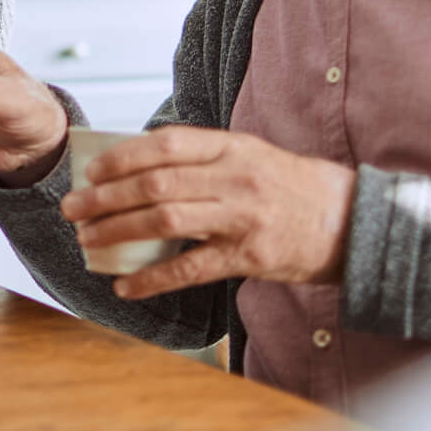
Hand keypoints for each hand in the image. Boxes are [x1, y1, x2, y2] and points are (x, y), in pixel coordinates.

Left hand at [58, 127, 354, 298]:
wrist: (356, 222)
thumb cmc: (295, 187)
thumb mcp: (254, 156)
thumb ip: (206, 159)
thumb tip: (143, 167)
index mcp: (233, 148)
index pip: (167, 145)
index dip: (122, 157)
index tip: (92, 171)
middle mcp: (236, 178)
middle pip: (157, 184)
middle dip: (107, 197)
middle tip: (74, 208)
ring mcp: (244, 218)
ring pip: (167, 221)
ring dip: (120, 231)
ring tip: (88, 240)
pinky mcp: (251, 257)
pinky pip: (191, 269)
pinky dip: (152, 279)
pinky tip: (125, 286)